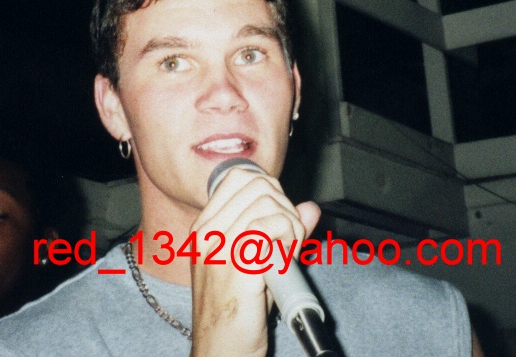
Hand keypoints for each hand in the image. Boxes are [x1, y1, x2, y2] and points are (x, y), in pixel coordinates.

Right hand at [190, 167, 319, 356]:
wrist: (221, 350)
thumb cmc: (238, 311)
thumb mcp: (257, 264)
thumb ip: (281, 232)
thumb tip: (310, 207)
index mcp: (204, 228)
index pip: (239, 177)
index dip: (271, 190)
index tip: (279, 216)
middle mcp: (207, 233)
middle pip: (259, 185)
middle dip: (285, 206)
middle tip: (288, 238)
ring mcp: (220, 249)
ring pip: (270, 204)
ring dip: (291, 226)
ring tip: (287, 253)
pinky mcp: (238, 267)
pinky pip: (276, 228)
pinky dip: (291, 240)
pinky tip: (285, 262)